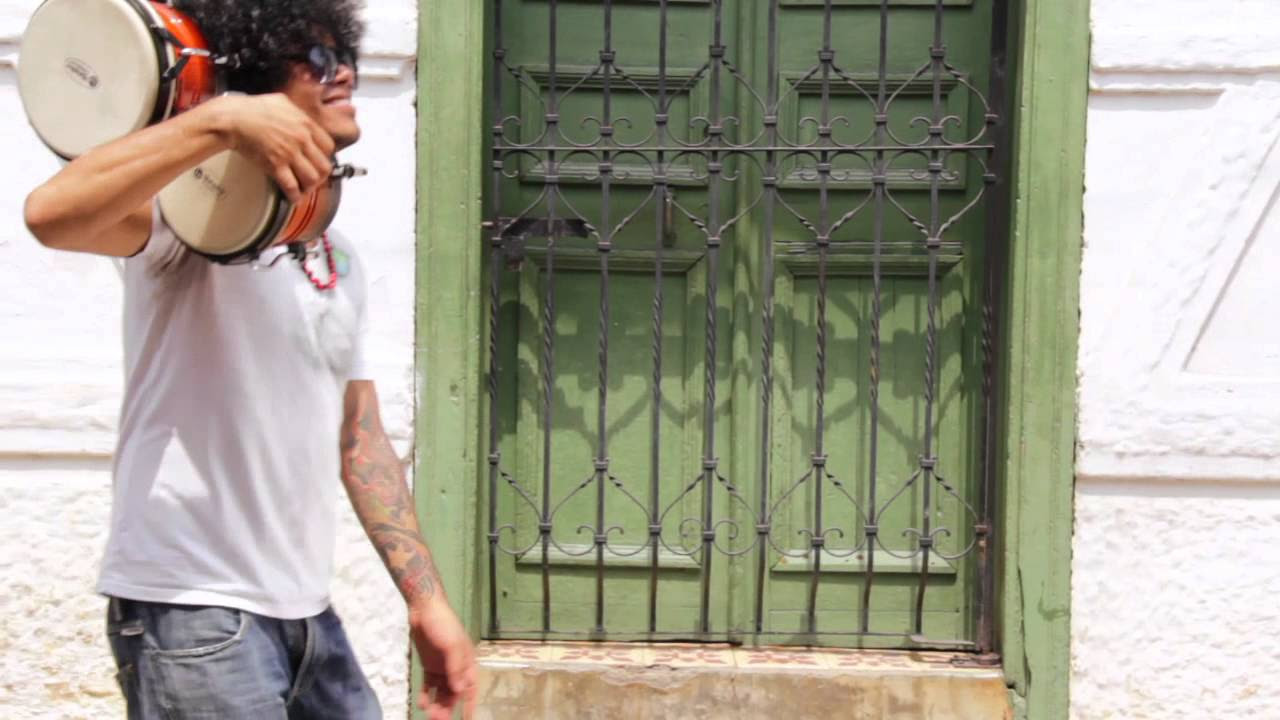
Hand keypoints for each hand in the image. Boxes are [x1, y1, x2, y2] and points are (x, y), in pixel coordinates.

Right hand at [205, 93, 334, 203]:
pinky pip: (292, 186)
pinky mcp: (275, 165)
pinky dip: (294, 195)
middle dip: (320, 176)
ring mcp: (289, 153)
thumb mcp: (283, 102)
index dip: (324, 156)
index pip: (329, 147)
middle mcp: (301, 139)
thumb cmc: (253, 108)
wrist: (233, 118)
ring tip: (304, 188)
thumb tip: (302, 119)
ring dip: (309, 187)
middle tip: (314, 179)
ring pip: (312, 178)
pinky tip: (293, 197)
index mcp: (306, 124)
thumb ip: (297, 113)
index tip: (318, 160)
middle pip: (324, 166)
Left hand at [409, 594, 476, 719]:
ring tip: (430, 715)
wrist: (424, 609)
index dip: (470, 705)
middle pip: (454, 694)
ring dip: (437, 704)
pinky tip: (422, 704)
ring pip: (441, 692)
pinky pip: (428, 686)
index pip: (470, 688)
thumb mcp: (453, 645)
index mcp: (468, 663)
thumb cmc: (444, 624)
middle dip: (448, 708)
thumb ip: (456, 668)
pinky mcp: (429, 666)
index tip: (467, 719)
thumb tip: (458, 690)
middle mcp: (456, 668)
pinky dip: (426, 695)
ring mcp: (442, 667)